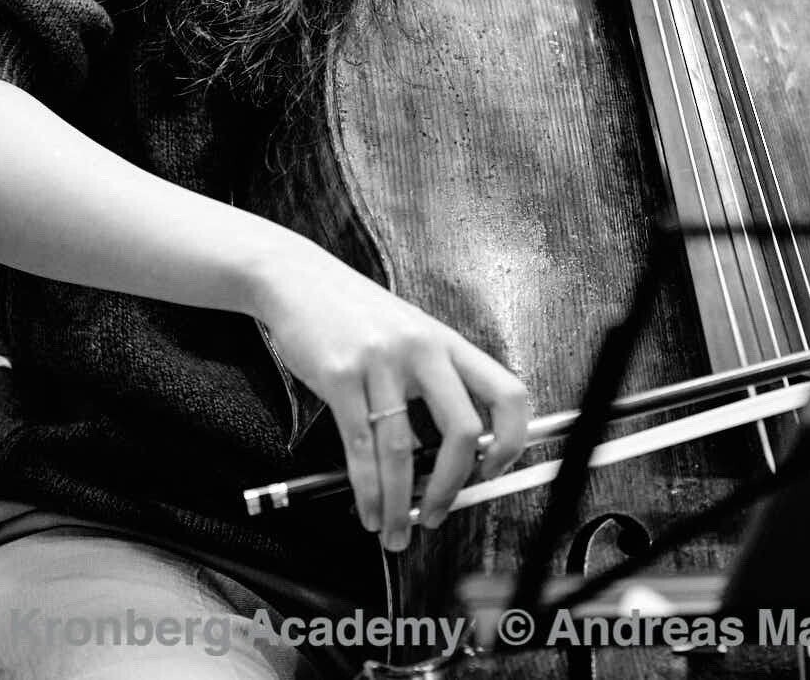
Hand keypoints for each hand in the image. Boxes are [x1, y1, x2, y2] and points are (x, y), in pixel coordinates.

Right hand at [250, 240, 527, 550]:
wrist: (299, 280)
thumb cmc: (355, 315)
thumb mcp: (407, 337)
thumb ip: (430, 386)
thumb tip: (441, 461)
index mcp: (447, 342)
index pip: (506, 393)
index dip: (510, 440)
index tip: (494, 471)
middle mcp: (422, 349)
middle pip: (461, 430)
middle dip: (451, 487)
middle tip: (437, 515)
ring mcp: (381, 362)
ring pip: (402, 451)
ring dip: (399, 504)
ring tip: (394, 530)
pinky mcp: (340, 375)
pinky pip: (359, 447)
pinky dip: (367, 490)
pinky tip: (368, 510)